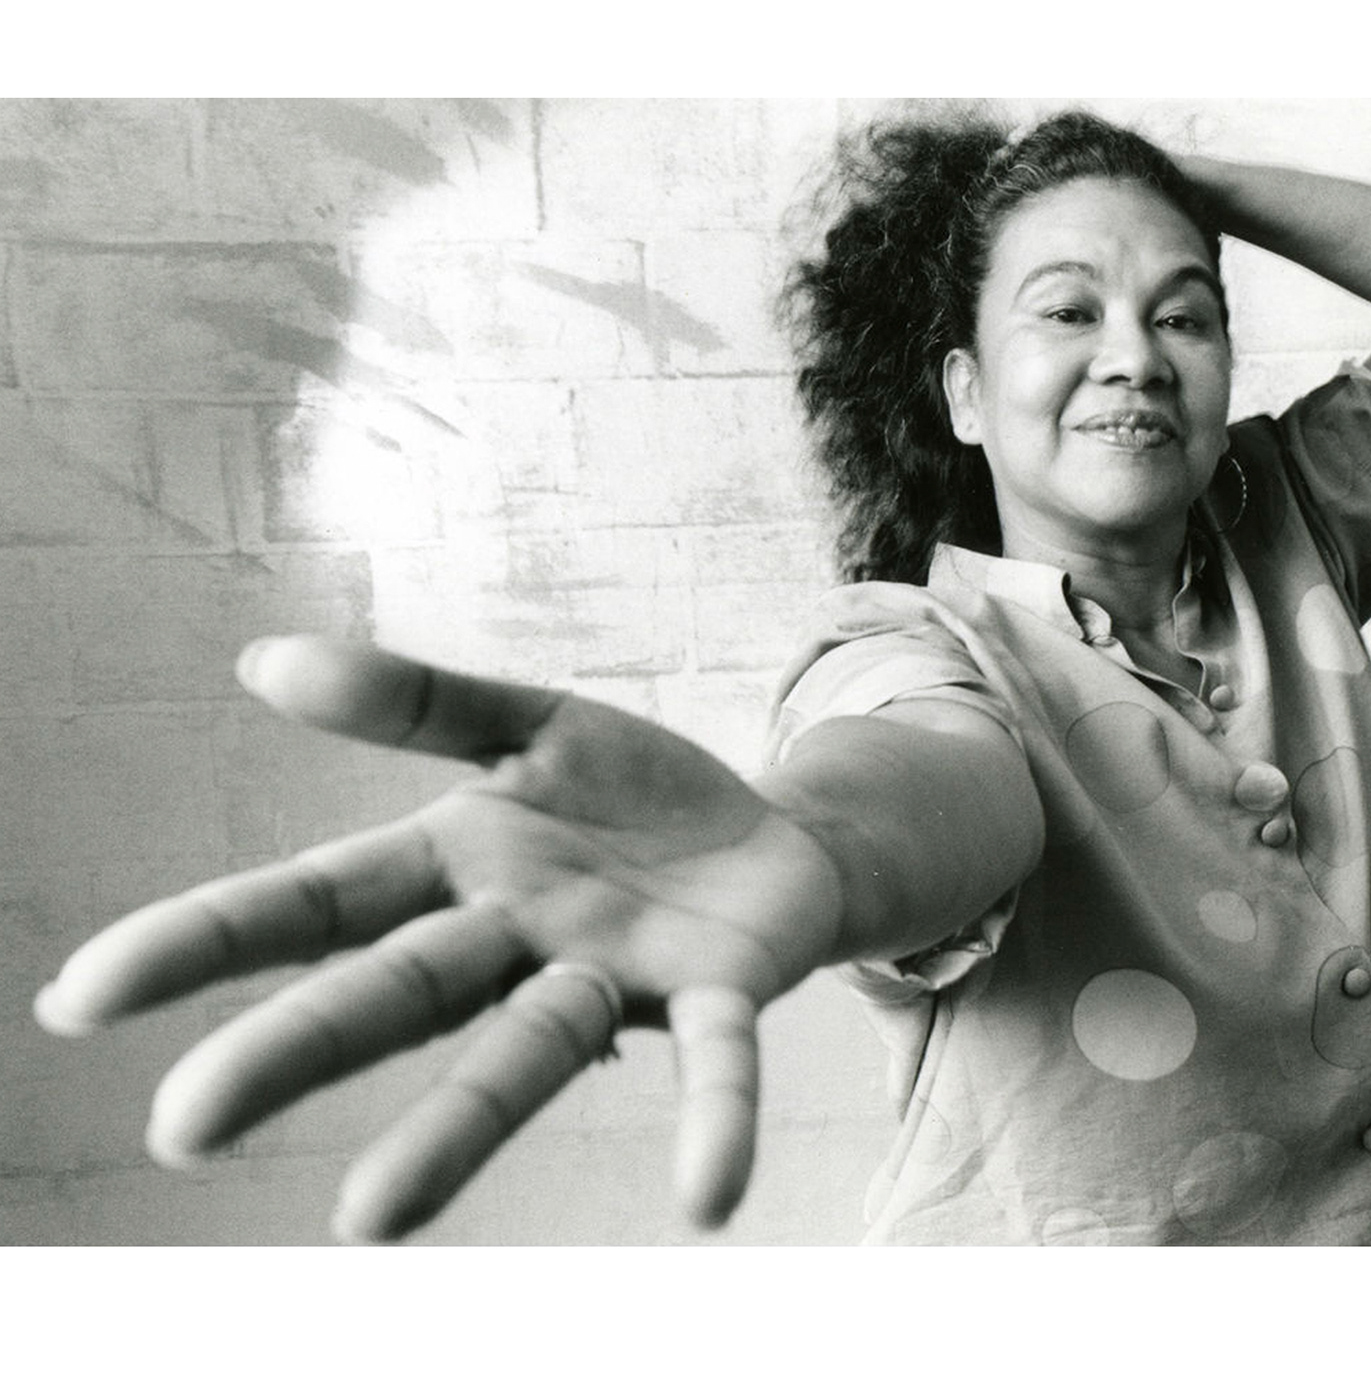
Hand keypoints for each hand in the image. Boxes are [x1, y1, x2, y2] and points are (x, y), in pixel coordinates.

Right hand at [32, 636, 846, 1241]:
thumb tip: (263, 661)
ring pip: (528, 1053)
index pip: (315, 903)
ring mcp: (619, 975)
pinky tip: (706, 1198)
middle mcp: (519, 940)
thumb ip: (416, 701)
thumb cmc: (635, 797)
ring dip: (455, 1134)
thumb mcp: (534, 721)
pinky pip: (714, 1062)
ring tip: (367, 1222)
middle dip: (297, 1052)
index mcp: (459, 867)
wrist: (779, 843)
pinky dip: (713, 1123)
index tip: (79, 996)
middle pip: (396, 994)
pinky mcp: (720, 994)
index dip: (207, 941)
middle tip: (185, 1127)